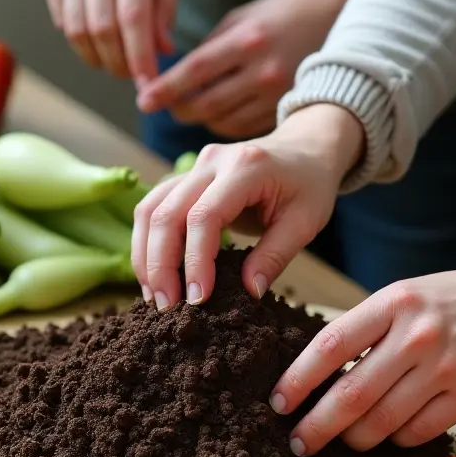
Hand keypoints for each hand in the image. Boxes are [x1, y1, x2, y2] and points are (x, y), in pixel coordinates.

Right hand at [41, 0, 181, 83]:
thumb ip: (167, 7)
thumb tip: (161, 51)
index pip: (133, 18)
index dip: (139, 57)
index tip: (149, 83)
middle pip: (102, 29)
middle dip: (119, 63)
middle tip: (132, 75)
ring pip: (78, 30)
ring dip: (97, 58)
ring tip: (115, 62)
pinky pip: (63, 21)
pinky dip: (80, 41)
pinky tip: (97, 41)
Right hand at [132, 104, 364, 309]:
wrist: (305, 148)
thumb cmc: (309, 185)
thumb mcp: (305, 222)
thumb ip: (275, 256)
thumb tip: (248, 292)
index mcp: (245, 168)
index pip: (205, 216)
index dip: (195, 260)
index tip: (198, 299)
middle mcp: (212, 161)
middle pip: (166, 213)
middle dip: (160, 265)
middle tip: (166, 308)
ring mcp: (194, 166)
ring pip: (150, 209)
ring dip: (146, 256)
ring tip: (155, 297)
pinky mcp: (184, 177)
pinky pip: (153, 207)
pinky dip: (147, 242)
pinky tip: (154, 273)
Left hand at [136, 0, 334, 137]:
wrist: (333, 19)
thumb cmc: (279, 14)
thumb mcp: (240, 18)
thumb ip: (209, 48)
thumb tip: (173, 78)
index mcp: (248, 40)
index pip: (196, 70)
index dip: (166, 88)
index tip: (143, 101)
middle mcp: (264, 70)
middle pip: (206, 104)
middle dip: (179, 109)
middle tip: (165, 106)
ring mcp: (277, 94)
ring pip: (222, 121)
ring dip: (200, 118)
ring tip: (191, 107)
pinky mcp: (285, 110)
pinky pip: (243, 128)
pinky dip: (223, 124)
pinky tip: (219, 112)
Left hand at [271, 252, 455, 456]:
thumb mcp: (406, 296)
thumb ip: (369, 329)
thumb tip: (322, 376)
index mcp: (393, 302)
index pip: (330, 345)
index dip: (298, 379)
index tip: (279, 402)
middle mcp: (417, 334)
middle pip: (351, 394)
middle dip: (317, 426)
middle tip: (298, 443)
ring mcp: (447, 366)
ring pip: (383, 421)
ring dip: (355, 438)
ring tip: (344, 440)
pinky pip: (418, 431)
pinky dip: (397, 438)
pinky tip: (391, 432)